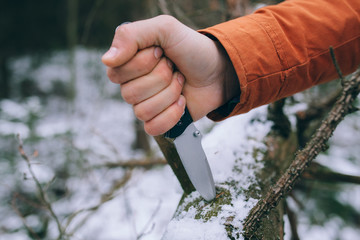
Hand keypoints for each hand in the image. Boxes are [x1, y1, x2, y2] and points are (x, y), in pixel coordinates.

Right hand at [102, 15, 237, 135]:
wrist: (219, 70)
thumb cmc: (192, 48)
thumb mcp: (165, 28)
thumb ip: (131, 35)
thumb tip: (107, 61)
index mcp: (129, 62)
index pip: (116, 73)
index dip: (143, 63)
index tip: (162, 52)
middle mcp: (133, 84)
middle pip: (130, 94)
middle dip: (161, 78)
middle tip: (174, 67)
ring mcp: (145, 103)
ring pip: (142, 111)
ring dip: (169, 95)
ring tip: (181, 82)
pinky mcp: (159, 120)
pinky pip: (152, 128)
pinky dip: (171, 115)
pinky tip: (182, 102)